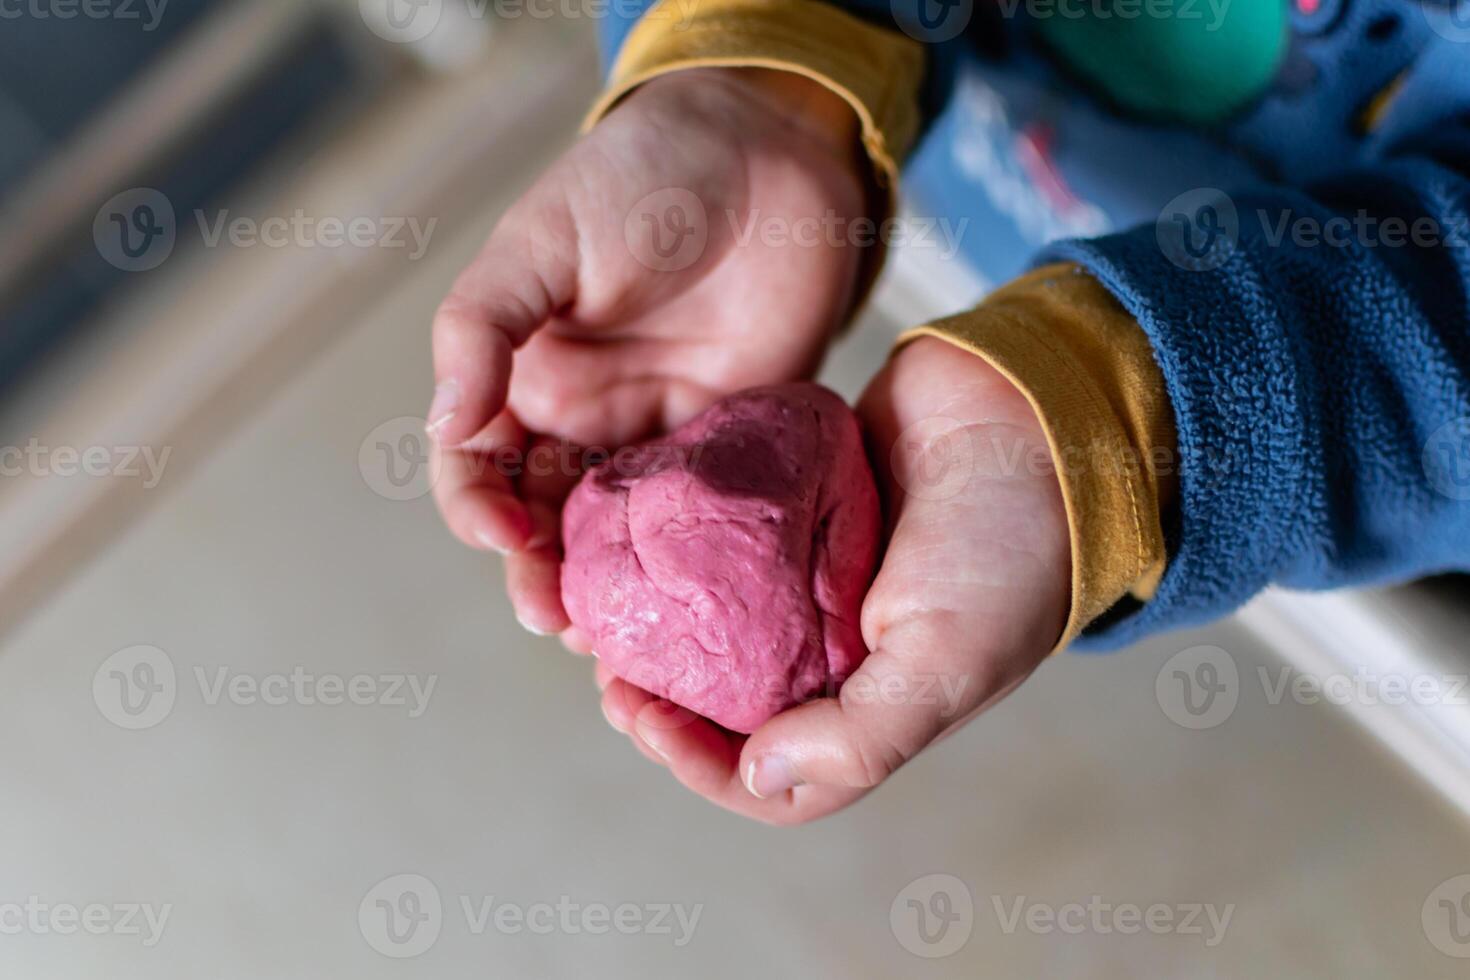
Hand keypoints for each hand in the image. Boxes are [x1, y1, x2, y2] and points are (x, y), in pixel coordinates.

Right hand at [428, 68, 871, 635]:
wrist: (769, 150)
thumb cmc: (644, 177)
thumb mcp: (542, 241)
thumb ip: (482, 329)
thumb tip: (443, 426)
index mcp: (525, 377)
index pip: (479, 467)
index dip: (480, 511)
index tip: (502, 540)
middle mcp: (588, 419)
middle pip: (547, 521)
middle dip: (543, 575)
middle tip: (560, 620)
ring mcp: (663, 435)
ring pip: (623, 537)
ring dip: (615, 588)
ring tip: (619, 635)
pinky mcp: (739, 439)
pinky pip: (708, 514)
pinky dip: (696, 561)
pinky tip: (700, 598)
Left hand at [598, 337, 1071, 823]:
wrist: (1035, 410)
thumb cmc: (1009, 544)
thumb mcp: (952, 660)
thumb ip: (861, 735)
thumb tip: (759, 776)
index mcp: (873, 703)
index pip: (772, 771)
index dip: (698, 762)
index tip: (641, 719)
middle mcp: (835, 650)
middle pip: (727, 704)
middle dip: (662, 701)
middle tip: (607, 669)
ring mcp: (811, 577)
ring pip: (715, 625)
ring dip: (660, 629)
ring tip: (605, 610)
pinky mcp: (795, 506)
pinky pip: (723, 542)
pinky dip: (679, 549)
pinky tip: (636, 538)